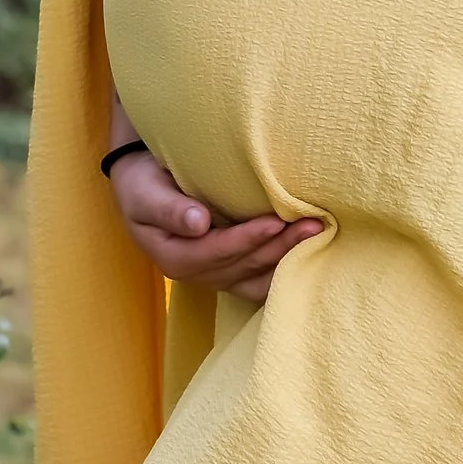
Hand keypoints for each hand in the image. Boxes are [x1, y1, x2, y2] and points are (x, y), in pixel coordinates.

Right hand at [104, 111, 323, 308]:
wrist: (146, 186)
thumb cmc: (144, 185)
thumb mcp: (145, 192)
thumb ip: (169, 209)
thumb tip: (198, 223)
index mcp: (174, 258)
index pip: (215, 253)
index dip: (246, 240)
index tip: (274, 222)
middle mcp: (198, 274)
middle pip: (243, 267)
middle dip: (278, 248)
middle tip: (312, 224)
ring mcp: (217, 276)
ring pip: (258, 279)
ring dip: (288, 259)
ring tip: (318, 234)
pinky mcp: (233, 270)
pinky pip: (262, 278)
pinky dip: (286, 266)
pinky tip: (310, 247)